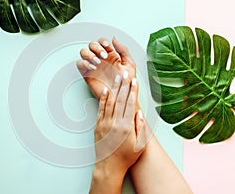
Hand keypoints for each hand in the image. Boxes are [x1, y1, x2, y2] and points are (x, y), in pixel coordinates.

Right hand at [77, 37, 135, 99]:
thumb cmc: (126, 84)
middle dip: (96, 48)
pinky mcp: (87, 74)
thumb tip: (114, 39)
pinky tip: (92, 67)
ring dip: (89, 54)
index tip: (107, 46)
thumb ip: (123, 50)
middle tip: (103, 56)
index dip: (102, 41)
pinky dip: (84, 63)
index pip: (102, 42)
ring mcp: (93, 66)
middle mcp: (101, 59)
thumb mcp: (129, 64)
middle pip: (92, 45)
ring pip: (84, 52)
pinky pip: (80, 64)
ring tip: (97, 62)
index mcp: (111, 55)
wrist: (121, 96)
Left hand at [89, 73, 144, 193]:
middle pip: (120, 99)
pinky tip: (106, 91)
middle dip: (124, 85)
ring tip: (116, 77)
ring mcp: (105, 123)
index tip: (134, 80)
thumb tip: (139, 112)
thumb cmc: (126, 157)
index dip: (133, 90)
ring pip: (110, 101)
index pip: (130, 103)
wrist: (108, 166)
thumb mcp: (139, 145)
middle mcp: (115, 122)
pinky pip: (101, 109)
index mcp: (126, 126)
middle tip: (125, 73)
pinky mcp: (98, 126)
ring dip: (114, 88)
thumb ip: (140, 128)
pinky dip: (104, 99)